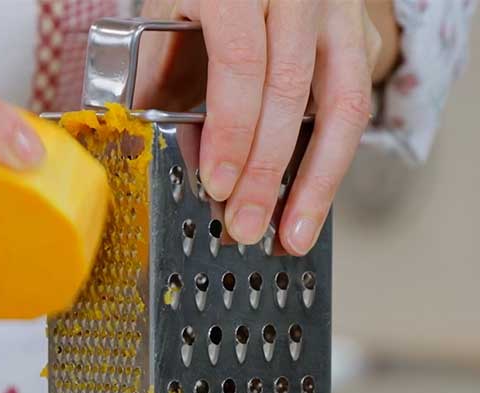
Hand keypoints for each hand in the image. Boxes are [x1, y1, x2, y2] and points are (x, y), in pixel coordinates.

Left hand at [136, 0, 383, 254]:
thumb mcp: (168, 12)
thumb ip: (166, 77)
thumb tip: (189, 159)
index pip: (241, 65)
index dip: (231, 132)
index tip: (217, 186)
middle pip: (292, 92)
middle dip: (267, 172)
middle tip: (246, 225)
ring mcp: (339, 10)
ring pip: (345, 102)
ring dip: (319, 180)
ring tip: (294, 233)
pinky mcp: (361, 29)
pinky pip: (354, 100)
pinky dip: (332, 156)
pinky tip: (310, 197)